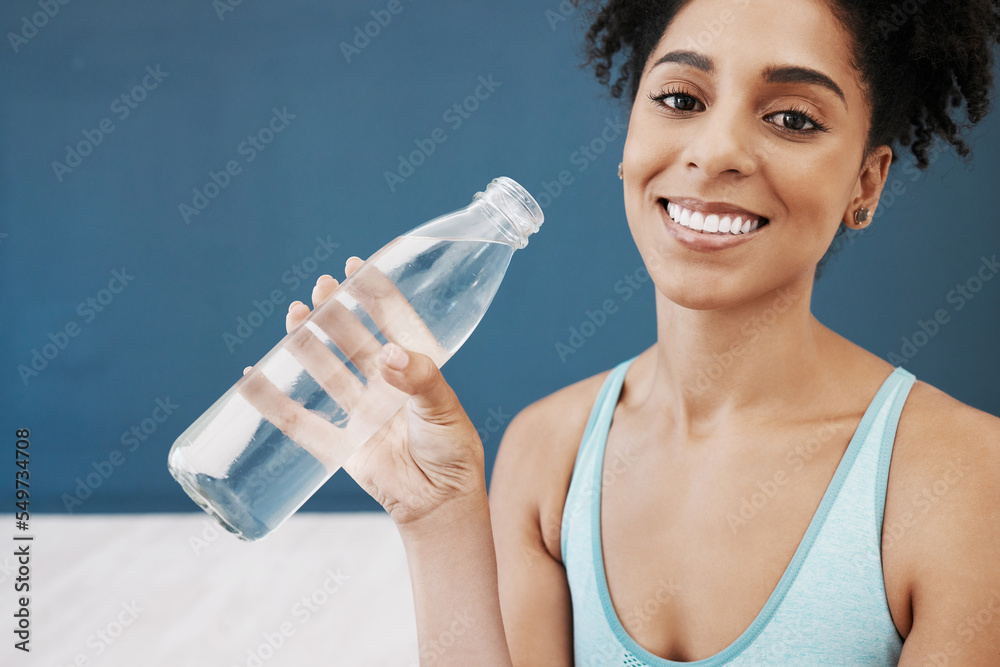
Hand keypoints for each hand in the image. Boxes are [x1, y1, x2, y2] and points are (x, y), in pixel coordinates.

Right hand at [240, 256, 485, 526]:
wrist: (440, 503)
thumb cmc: (451, 450)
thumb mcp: (443, 408)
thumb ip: (419, 380)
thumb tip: (387, 355)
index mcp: (415, 369)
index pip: (392, 321)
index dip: (374, 294)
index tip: (355, 267)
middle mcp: (385, 384)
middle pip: (353, 340)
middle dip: (335, 313)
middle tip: (320, 288)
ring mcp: (360, 412)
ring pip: (326, 371)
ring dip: (307, 345)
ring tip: (294, 317)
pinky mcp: (341, 444)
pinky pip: (302, 420)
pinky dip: (274, 402)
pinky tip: (252, 378)